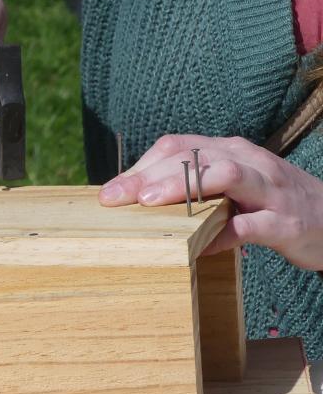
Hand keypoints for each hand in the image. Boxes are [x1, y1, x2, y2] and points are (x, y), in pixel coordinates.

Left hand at [98, 134, 322, 269]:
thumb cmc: (270, 204)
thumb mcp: (231, 185)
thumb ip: (193, 185)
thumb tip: (137, 199)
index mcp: (229, 151)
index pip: (178, 147)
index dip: (140, 166)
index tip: (109, 191)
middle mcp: (248, 162)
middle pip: (192, 157)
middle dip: (147, 176)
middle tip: (114, 198)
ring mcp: (268, 190)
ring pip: (223, 175)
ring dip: (182, 188)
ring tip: (149, 205)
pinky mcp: (285, 223)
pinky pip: (250, 225)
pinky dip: (221, 234)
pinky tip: (195, 247)